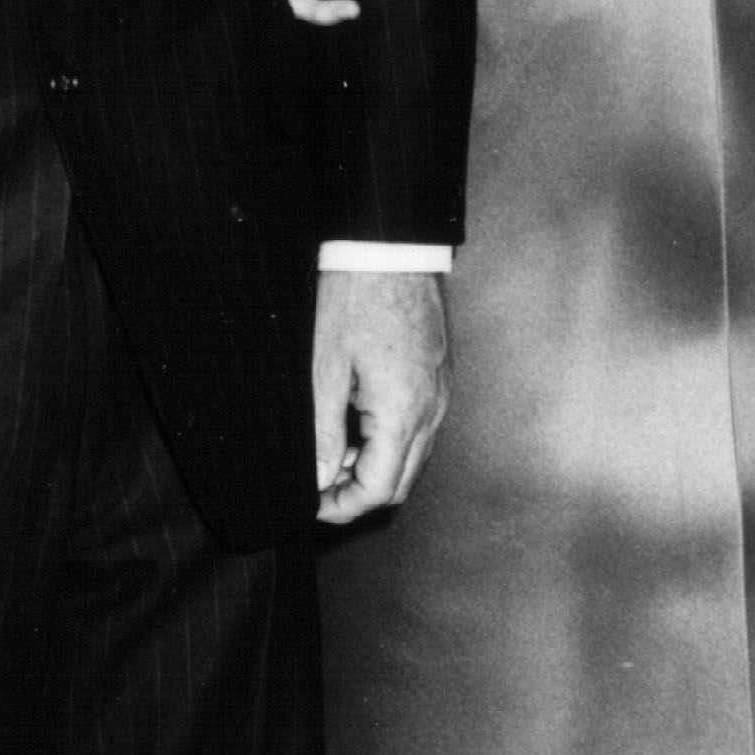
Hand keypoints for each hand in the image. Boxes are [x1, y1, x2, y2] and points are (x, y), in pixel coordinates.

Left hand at [312, 269, 448, 525]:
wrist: (390, 247)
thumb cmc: (356, 297)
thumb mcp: (326, 367)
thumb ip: (323, 431)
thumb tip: (320, 477)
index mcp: (403, 413)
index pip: (380, 490)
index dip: (343, 507)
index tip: (314, 505)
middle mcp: (431, 410)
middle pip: (401, 482)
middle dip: (360, 494)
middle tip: (319, 487)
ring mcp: (441, 393)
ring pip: (413, 457)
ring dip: (375, 467)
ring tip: (332, 452)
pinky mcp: (439, 376)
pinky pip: (420, 427)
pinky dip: (391, 440)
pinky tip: (358, 422)